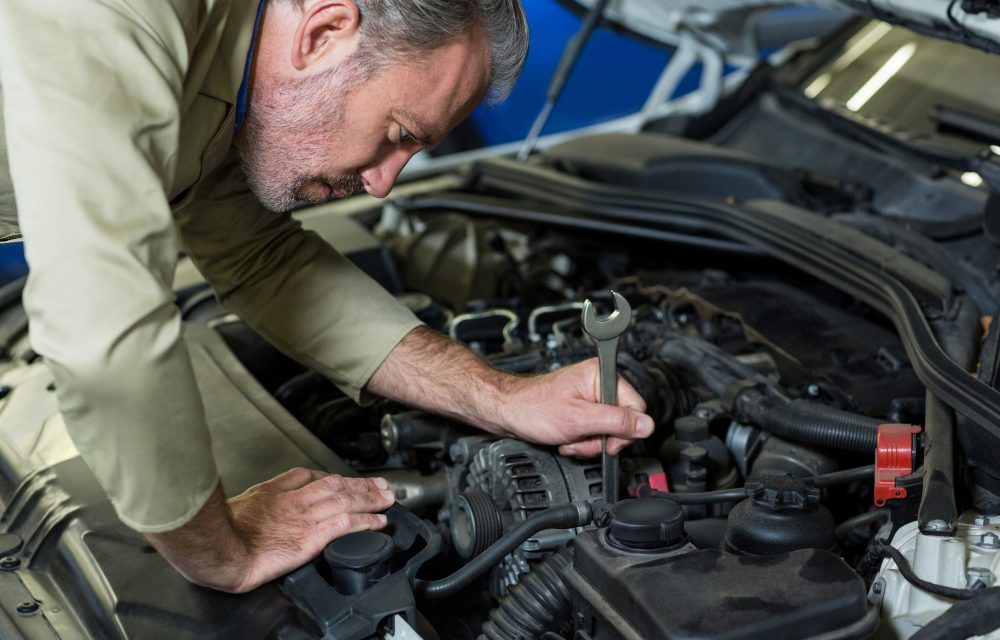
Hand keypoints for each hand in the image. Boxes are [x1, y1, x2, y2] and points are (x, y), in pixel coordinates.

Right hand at [144, 468, 394, 592]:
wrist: (221, 549)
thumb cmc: (223, 532)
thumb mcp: (240, 505)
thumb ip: (259, 499)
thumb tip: (266, 501)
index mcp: (276, 491)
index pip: (312, 477)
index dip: (334, 478)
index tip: (345, 481)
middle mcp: (295, 500)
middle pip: (336, 484)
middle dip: (361, 484)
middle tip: (381, 484)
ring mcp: (305, 517)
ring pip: (346, 500)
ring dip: (371, 498)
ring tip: (388, 498)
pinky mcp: (311, 536)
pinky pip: (346, 524)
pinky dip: (366, 520)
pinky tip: (379, 521)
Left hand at [499, 358, 653, 456]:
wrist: (506, 412)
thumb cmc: (532, 408)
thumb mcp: (579, 419)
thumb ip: (615, 421)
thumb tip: (646, 425)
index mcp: (600, 375)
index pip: (636, 407)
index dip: (624, 430)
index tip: (608, 441)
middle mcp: (597, 383)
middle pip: (621, 422)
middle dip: (601, 439)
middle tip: (582, 439)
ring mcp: (588, 397)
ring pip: (606, 431)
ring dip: (587, 443)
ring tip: (569, 438)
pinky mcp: (580, 410)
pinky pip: (592, 432)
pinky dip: (580, 441)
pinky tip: (566, 438)